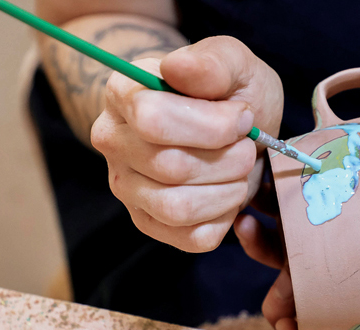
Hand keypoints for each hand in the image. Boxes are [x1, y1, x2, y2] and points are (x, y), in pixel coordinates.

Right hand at [91, 36, 282, 251]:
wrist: (229, 131)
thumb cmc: (229, 97)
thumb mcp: (236, 66)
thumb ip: (213, 61)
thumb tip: (177, 69)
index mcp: (123, 94)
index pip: (153, 120)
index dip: (213, 125)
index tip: (243, 118)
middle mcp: (113, 143)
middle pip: (171, 167)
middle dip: (228, 160)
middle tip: (246, 147)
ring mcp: (128, 189)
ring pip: (178, 209)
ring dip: (227, 192)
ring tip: (239, 171)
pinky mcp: (150, 224)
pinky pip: (193, 238)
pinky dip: (224, 219)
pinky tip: (227, 195)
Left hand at [235, 140, 359, 329]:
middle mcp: (348, 282)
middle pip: (303, 295)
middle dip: (281, 299)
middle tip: (275, 293)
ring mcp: (332, 250)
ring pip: (287, 255)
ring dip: (263, 244)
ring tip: (249, 225)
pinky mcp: (326, 214)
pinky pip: (291, 215)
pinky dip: (273, 207)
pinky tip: (265, 192)